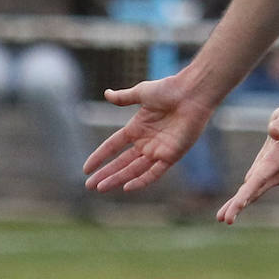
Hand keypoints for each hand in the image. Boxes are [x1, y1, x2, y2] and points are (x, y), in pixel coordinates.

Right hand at [83, 74, 215, 193]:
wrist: (192, 93)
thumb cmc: (169, 89)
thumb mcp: (141, 92)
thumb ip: (124, 97)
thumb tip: (106, 93)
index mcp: (137, 128)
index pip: (113, 146)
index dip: (100, 156)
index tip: (86, 168)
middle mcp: (146, 142)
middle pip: (121, 162)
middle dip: (106, 174)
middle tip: (90, 186)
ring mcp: (158, 150)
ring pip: (134, 170)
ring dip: (118, 179)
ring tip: (101, 188)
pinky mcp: (172, 155)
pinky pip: (155, 173)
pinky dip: (142, 181)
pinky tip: (127, 187)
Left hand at [217, 104, 278, 223]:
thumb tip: (273, 132)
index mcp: (278, 160)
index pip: (260, 178)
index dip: (248, 192)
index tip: (237, 206)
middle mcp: (275, 172)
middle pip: (255, 191)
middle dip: (239, 205)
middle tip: (224, 220)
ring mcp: (270, 175)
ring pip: (252, 193)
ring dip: (238, 205)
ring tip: (221, 218)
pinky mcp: (264, 174)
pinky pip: (251, 189)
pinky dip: (241, 198)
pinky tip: (231, 207)